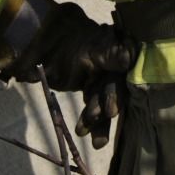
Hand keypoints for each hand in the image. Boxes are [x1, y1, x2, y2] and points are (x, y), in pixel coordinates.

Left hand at [11, 3, 134, 147]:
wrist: (46, 40)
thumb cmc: (70, 38)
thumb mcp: (90, 45)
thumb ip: (109, 53)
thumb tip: (128, 60)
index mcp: (121, 52)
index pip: (123, 75)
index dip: (117, 93)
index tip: (110, 111)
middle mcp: (117, 67)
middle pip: (115, 91)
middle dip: (106, 108)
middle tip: (97, 120)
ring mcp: (104, 79)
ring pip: (104, 103)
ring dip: (98, 121)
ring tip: (87, 135)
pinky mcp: (93, 89)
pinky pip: (94, 107)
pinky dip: (90, 122)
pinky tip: (83, 133)